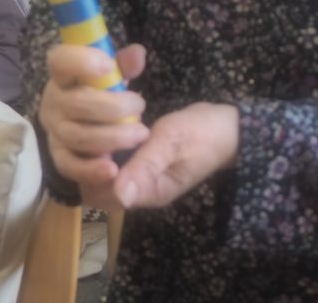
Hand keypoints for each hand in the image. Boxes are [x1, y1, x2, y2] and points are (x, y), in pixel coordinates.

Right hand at [40, 43, 149, 207]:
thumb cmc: (99, 90)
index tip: (109, 66)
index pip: (60, 60)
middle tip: (140, 106)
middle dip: (114, 106)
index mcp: (63, 74)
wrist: (86, 119)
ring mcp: (54, 130)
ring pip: (78, 136)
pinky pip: (69, 166)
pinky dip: (90, 170)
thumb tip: (137, 54)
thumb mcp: (112, 74)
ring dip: (113, 137)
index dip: (81, 62)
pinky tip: (112, 169)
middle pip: (77, 103)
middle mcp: (53, 101)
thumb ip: (124, 64)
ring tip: (139, 134)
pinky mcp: (58, 156)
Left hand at [40, 43, 239, 210]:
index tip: (92, 137)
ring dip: (98, 151)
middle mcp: (142, 191)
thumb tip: (121, 195)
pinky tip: (110, 122)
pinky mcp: (144, 162)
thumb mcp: (173, 143)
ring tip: (98, 121)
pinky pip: (117, 161)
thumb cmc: (202, 133)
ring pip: (104, 172)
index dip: (91, 169)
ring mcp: (142, 177)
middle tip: (90, 126)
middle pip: (98, 185)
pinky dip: (109, 145)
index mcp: (150, 193)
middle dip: (89, 159)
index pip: (102, 193)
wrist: (228, 127)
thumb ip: (146, 166)